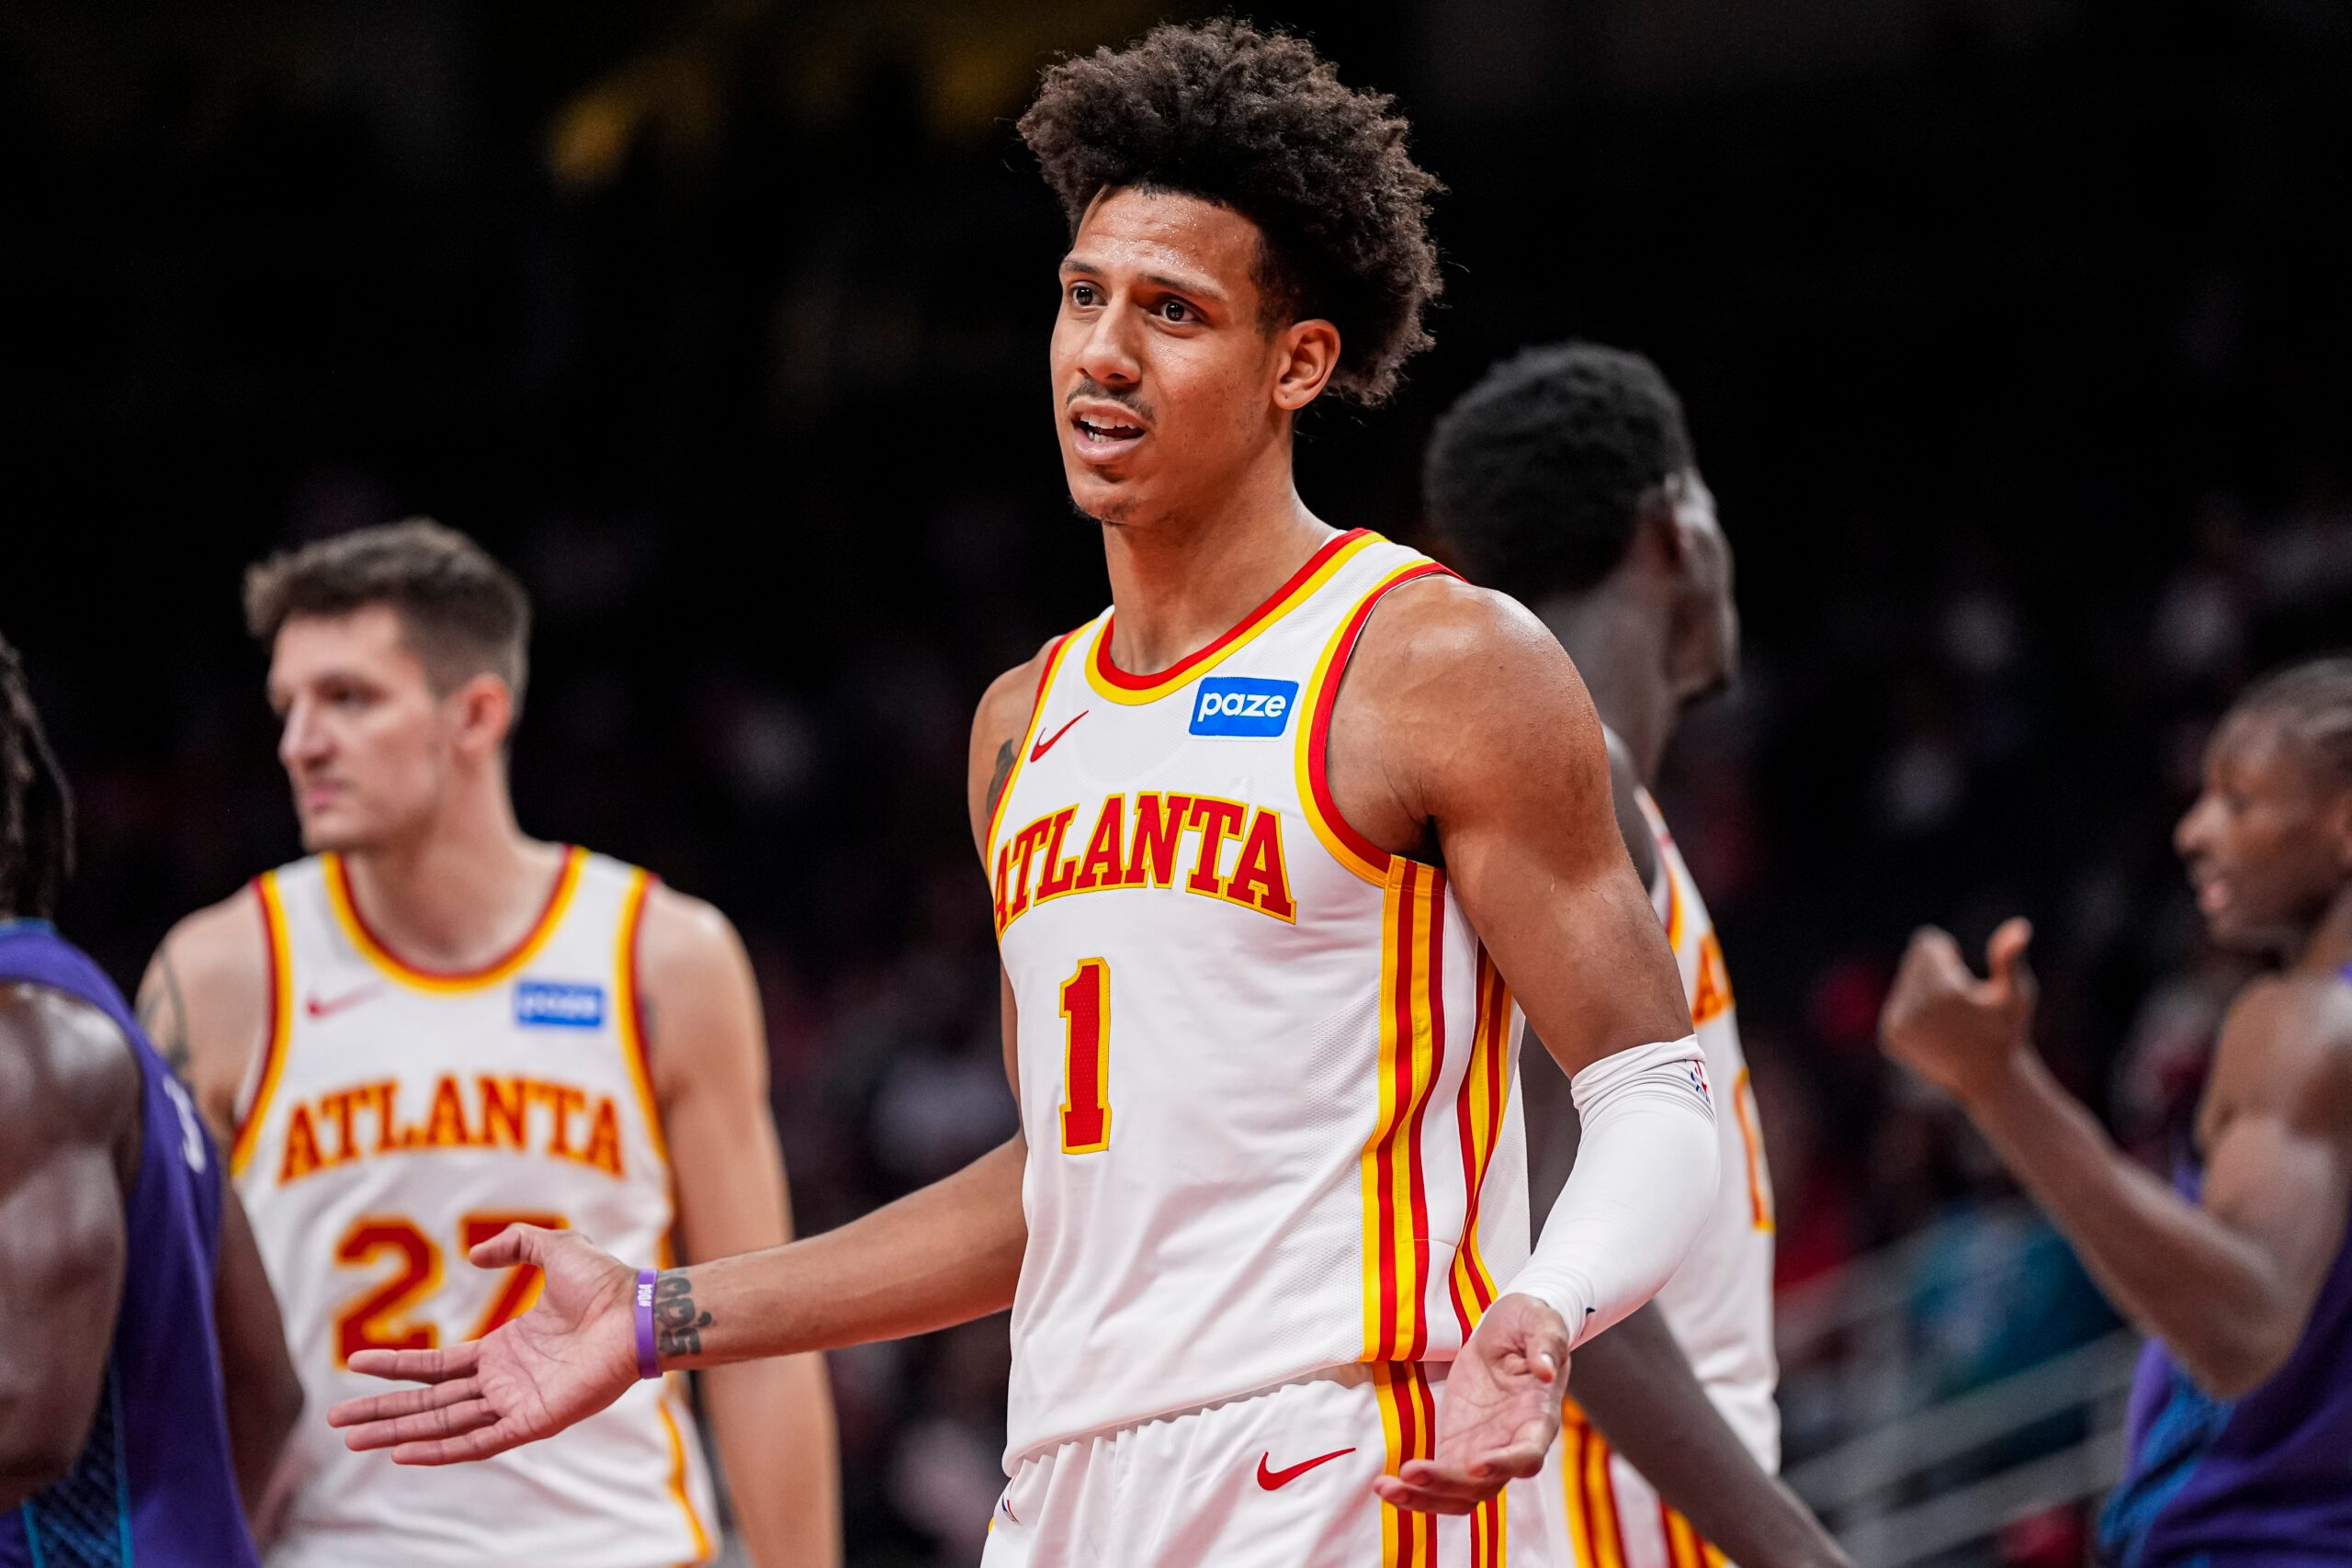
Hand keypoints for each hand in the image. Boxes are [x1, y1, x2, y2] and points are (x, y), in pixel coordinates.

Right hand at [325, 1225, 638, 1463]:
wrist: (638, 1310)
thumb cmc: (605, 1283)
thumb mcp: (553, 1247)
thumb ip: (514, 1243)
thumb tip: (473, 1254)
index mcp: (503, 1350)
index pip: (436, 1367)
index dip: (395, 1367)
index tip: (352, 1366)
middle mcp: (504, 1381)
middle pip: (429, 1402)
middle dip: (382, 1411)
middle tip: (335, 1423)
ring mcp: (517, 1402)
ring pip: (444, 1422)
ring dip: (398, 1432)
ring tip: (353, 1438)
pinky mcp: (533, 1420)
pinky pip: (480, 1441)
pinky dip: (441, 1449)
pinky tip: (403, 1453)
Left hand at [1374, 1293, 1568, 1514]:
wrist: (1508, 1332)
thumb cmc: (1529, 1326)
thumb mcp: (1541, 1323)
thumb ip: (1546, 1344)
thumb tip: (1546, 1369)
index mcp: (1537, 1420)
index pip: (1527, 1455)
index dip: (1504, 1464)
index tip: (1476, 1465)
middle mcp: (1512, 1447)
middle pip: (1485, 1486)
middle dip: (1448, 1486)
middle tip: (1411, 1473)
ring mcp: (1484, 1451)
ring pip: (1459, 1494)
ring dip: (1424, 1498)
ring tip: (1386, 1488)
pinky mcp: (1458, 1447)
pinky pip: (1438, 1480)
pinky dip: (1414, 1488)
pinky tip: (1384, 1485)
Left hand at [1881, 917, 2037, 1105]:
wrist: (1988, 1080)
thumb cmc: (2007, 1032)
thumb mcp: (2016, 995)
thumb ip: (2010, 959)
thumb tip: (2020, 926)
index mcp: (1942, 992)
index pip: (1925, 942)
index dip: (1948, 953)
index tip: (1963, 974)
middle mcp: (1912, 1008)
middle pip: (1913, 959)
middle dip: (1935, 969)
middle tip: (1961, 999)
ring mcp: (1896, 1025)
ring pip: (1904, 982)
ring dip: (1925, 989)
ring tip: (1951, 1016)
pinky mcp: (1889, 1039)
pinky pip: (1896, 1004)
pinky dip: (1914, 1009)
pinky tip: (1937, 1030)